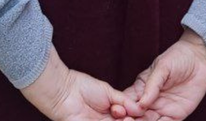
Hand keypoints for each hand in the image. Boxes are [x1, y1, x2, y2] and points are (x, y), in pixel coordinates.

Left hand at [23, 47, 140, 120]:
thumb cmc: (83, 87)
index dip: (135, 116)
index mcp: (110, 112)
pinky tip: (121, 120)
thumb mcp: (109, 92)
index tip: (140, 112)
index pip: (127, 118)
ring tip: (125, 119)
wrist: (64, 90)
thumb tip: (140, 108)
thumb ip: (125, 101)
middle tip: (130, 117)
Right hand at [124, 31, 205, 120]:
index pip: (127, 103)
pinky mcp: (176, 115)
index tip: (123, 114)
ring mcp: (162, 110)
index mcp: (140, 89)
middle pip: (136, 117)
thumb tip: (141, 104)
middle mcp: (149, 102)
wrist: (199, 58)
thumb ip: (152, 85)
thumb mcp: (162, 67)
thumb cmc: (177, 58)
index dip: (123, 110)